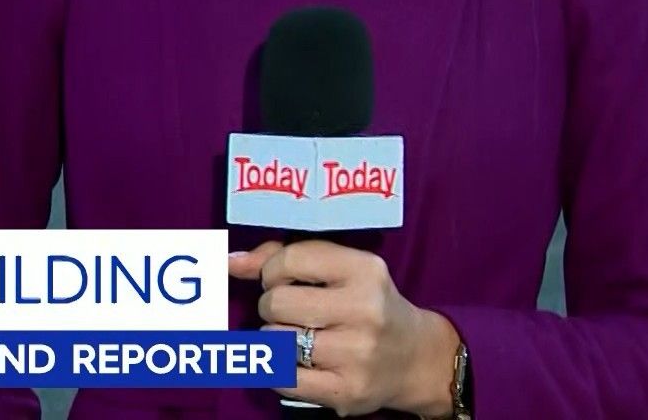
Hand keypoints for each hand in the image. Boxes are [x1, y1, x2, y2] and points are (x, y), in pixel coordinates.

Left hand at [229, 240, 460, 416]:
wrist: (416, 358)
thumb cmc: (368, 304)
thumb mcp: (342, 269)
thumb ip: (285, 256)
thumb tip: (231, 261)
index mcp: (364, 270)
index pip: (290, 259)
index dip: (273, 270)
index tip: (283, 279)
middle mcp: (365, 310)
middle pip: (276, 303)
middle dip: (272, 306)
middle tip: (290, 312)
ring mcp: (357, 354)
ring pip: (275, 341)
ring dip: (275, 338)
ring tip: (297, 336)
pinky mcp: (347, 391)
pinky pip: (282, 378)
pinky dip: (277, 368)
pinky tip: (293, 361)